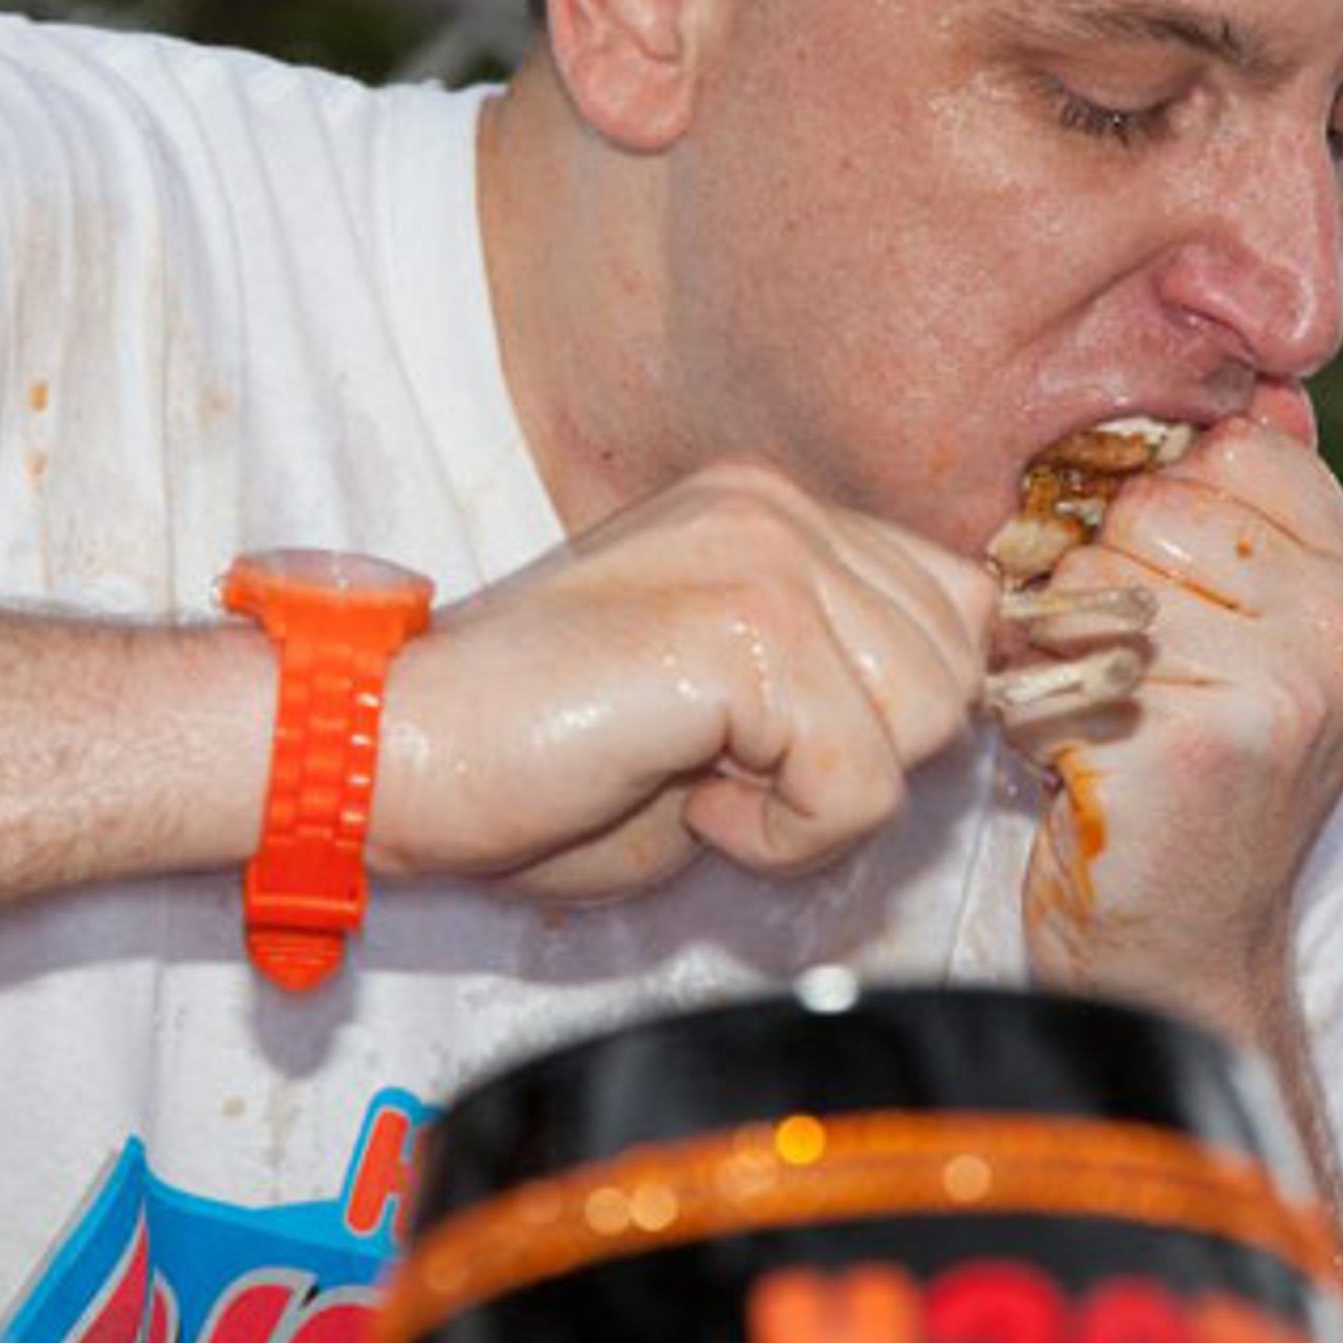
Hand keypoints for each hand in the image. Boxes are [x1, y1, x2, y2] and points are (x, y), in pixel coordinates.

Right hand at [368, 457, 994, 903]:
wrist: (387, 754)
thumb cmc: (539, 756)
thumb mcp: (721, 698)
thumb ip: (831, 676)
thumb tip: (941, 714)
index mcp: (768, 508)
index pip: (954, 603)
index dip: (892, 712)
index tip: (780, 756)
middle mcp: (777, 506)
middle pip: (955, 663)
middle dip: (863, 757)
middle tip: (725, 773)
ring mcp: (764, 554)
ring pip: (926, 718)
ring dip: (824, 798)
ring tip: (701, 783)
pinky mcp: (745, 628)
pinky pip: (859, 782)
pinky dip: (785, 835)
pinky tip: (689, 805)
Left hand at [1004, 413, 1342, 1041]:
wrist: (1178, 946)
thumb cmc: (1180, 778)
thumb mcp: (1238, 634)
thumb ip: (1247, 514)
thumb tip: (1257, 388)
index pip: (1231, 445)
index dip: (1147, 501)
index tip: (1146, 583)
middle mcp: (1342, 630)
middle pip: (1148, 502)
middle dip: (1090, 576)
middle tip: (1107, 666)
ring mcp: (1284, 686)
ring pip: (1092, 572)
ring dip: (1054, 640)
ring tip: (1092, 711)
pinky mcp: (1202, 739)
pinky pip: (1057, 654)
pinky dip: (1032, 705)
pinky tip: (1073, 757)